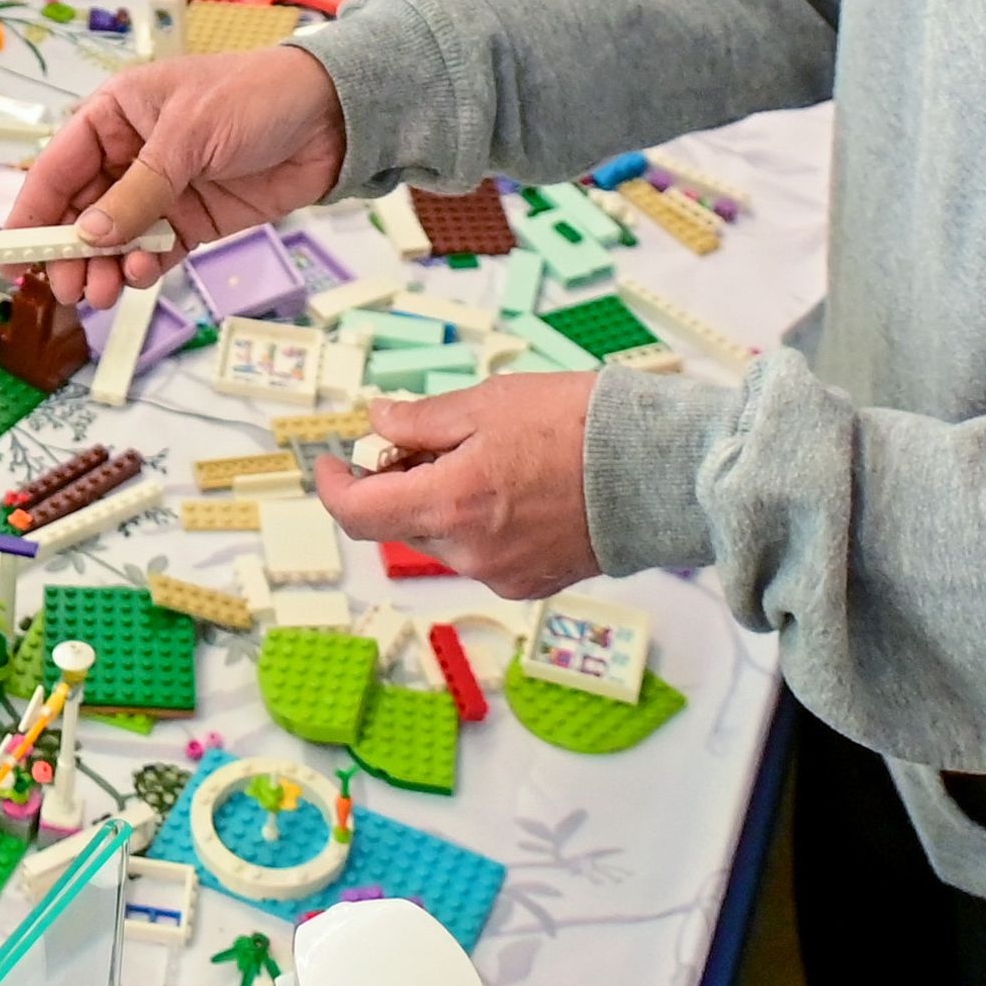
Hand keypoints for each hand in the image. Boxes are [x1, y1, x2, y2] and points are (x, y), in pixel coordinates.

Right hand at [7, 44, 346, 303]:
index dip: (31, 211)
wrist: (334, 118)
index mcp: (116, 114)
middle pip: (81, 211)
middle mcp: (131, 153)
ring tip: (106, 292)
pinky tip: (139, 277)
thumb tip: (89, 236)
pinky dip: (142, 268)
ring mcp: (162, 190)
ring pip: (113, 239)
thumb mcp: (189, 136)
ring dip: (104, 267)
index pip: (58, 167)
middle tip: (68, 289)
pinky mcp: (193, 220)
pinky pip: (154, 251)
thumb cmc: (256, 98)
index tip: (14, 255)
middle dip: (70, 252)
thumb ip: (138, 191)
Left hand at [314, 377, 601, 596]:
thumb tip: (379, 422)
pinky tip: (511, 486)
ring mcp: (502, 575)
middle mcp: (468, 554)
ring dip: (439, 502)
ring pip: (442, 539)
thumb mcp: (488, 402)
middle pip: (402, 523)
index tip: (329, 461)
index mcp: (449, 506)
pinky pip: (481, 554)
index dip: (332, 486)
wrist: (656, 470)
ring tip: (482, 455)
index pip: (358, 515)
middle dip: (399, 483)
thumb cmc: (576, 426)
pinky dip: (476, 522)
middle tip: (425, 438)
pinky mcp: (532, 583)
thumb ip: (422, 420)